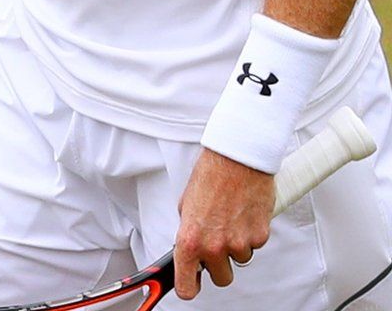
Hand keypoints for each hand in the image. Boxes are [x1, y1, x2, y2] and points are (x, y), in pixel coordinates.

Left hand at [173, 148, 275, 299]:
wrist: (236, 161)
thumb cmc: (210, 178)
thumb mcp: (186, 207)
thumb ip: (189, 233)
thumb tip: (191, 250)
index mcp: (190, 241)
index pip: (187, 286)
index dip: (189, 287)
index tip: (191, 285)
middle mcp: (214, 247)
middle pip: (221, 278)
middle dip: (219, 264)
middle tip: (217, 243)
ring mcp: (239, 244)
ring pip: (239, 260)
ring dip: (236, 246)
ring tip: (230, 219)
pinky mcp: (260, 237)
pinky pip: (254, 246)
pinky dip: (250, 234)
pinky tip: (243, 214)